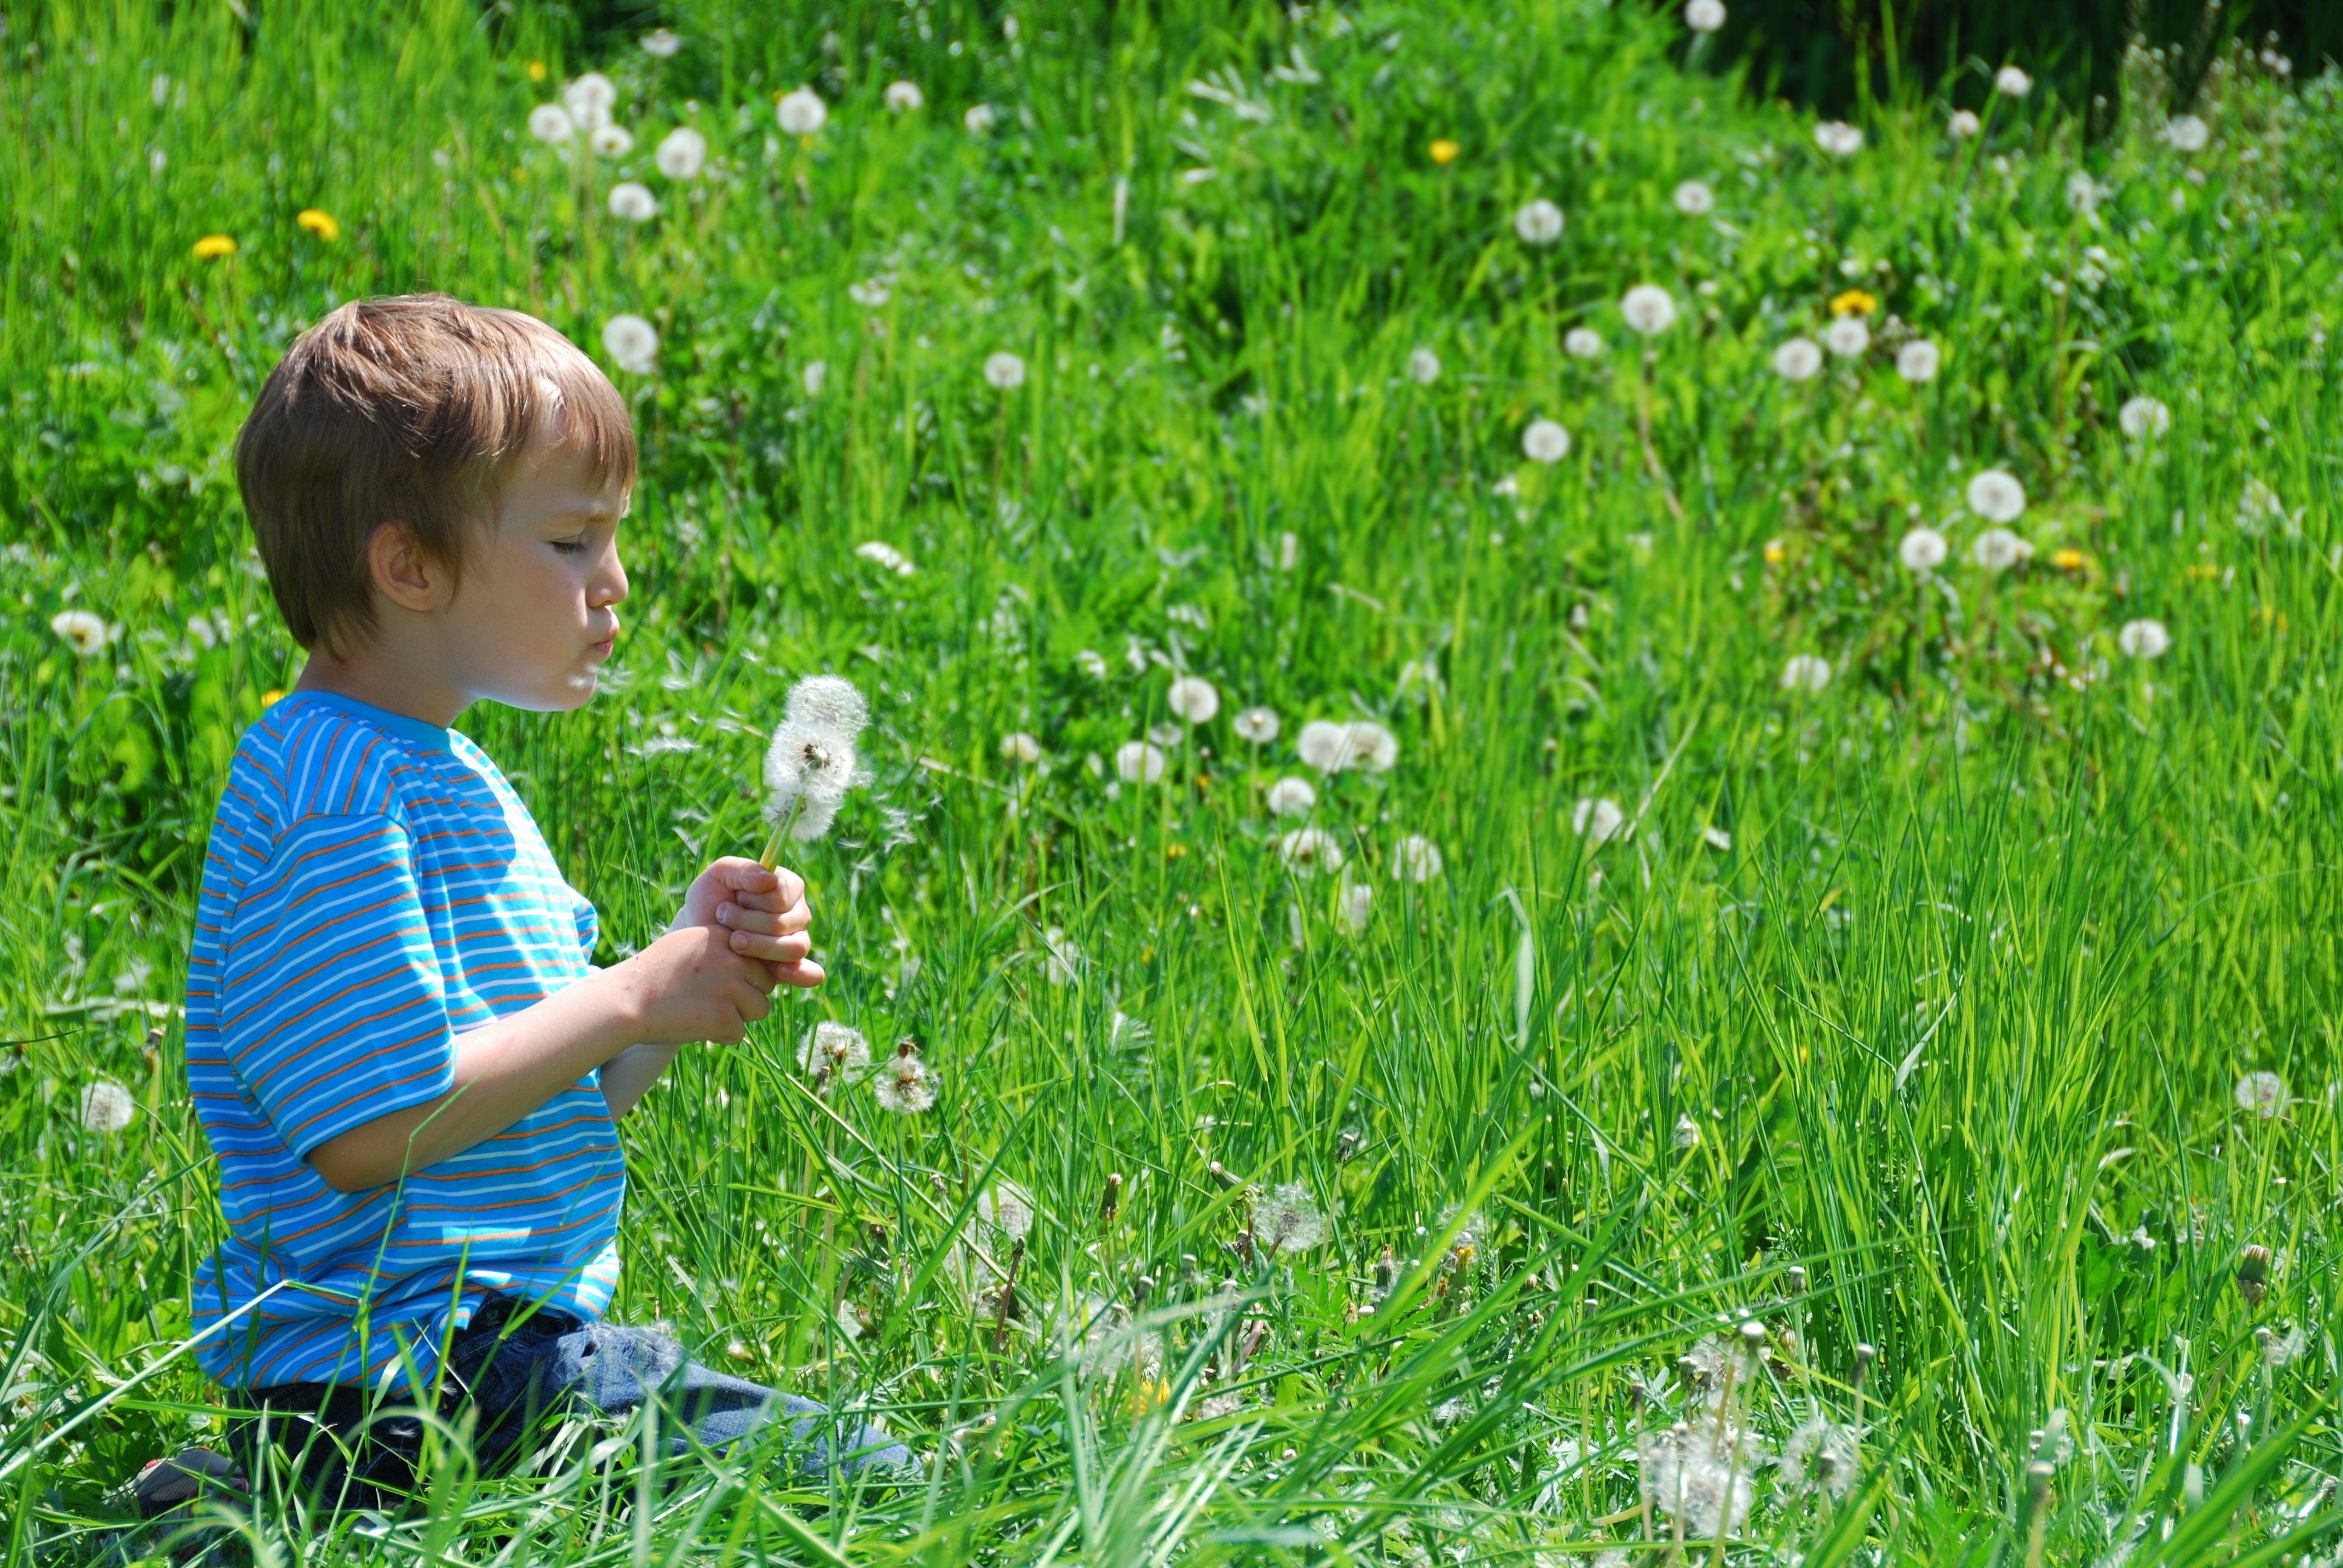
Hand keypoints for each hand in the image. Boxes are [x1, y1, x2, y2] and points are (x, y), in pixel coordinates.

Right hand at [616, 924, 781, 1044]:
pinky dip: (721, 1036)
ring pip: (760, 1008)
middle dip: (747, 995)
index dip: (744, 974)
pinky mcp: (725, 1017)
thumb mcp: (688, 943)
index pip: (759, 957)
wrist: (627, 1001)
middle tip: (716, 1001)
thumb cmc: (654, 974)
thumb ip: (721, 946)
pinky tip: (697, 1027)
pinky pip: (739, 1032)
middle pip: (766, 982)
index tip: (719, 981)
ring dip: (738, 1016)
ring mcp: (731, 987)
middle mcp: (733, 958)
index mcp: (724, 936)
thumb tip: (757, 956)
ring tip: (708, 1014)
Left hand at [670, 856, 825, 990]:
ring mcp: (796, 941)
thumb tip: (770, 880)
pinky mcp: (789, 967)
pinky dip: (799, 974)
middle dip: (748, 922)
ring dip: (759, 945)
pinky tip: (779, 971)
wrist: (695, 936)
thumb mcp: (719, 876)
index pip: (783, 895)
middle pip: (785, 922)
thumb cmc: (709, 901)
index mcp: (788, 887)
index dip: (755, 899)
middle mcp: (798, 914)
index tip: (734, 897)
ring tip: (733, 942)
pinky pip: (808, 974)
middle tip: (724, 919)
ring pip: (795, 947)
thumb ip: (745, 870)